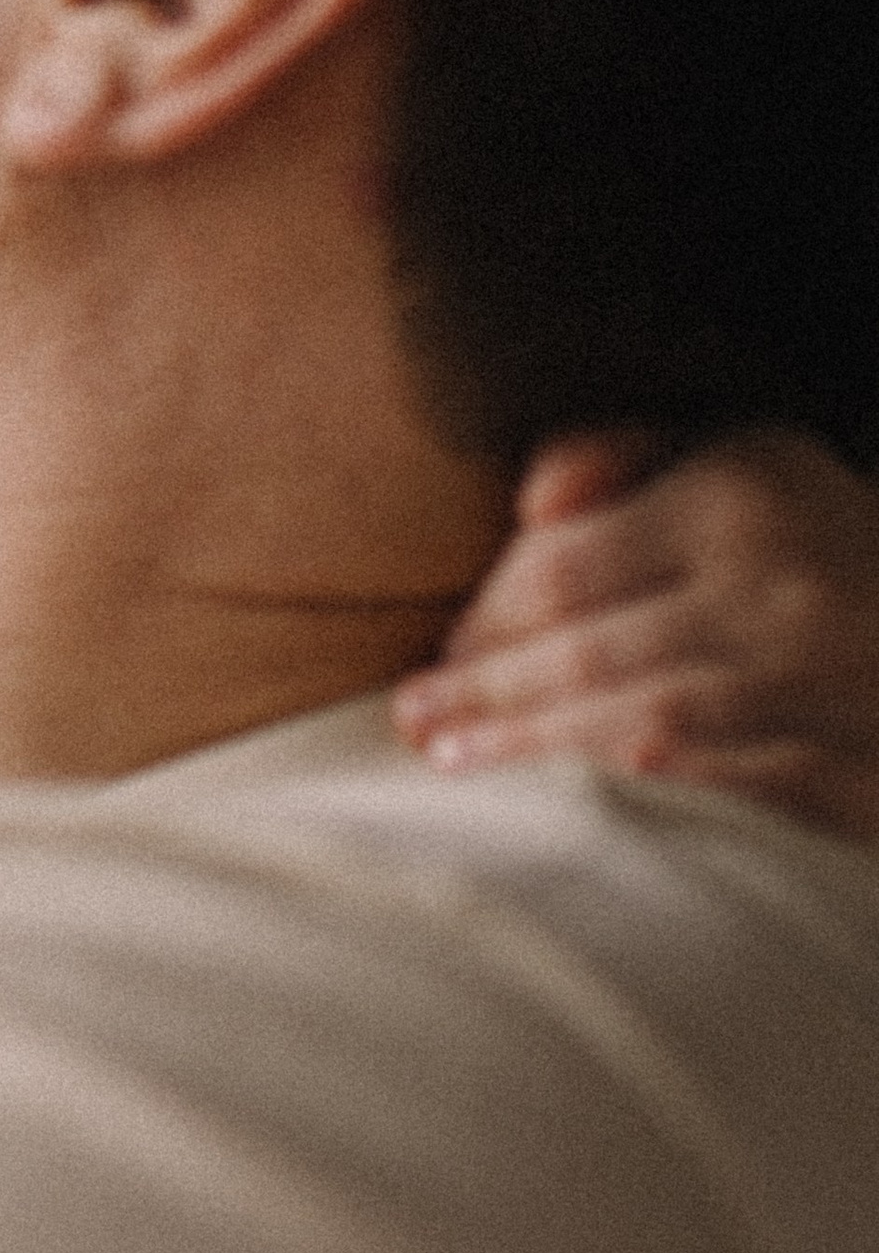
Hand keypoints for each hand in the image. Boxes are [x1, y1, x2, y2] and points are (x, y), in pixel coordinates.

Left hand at [396, 428, 878, 837]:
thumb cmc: (816, 539)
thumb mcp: (734, 460)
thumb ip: (618, 458)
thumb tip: (526, 503)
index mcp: (741, 491)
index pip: (566, 568)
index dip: (486, 621)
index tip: (435, 657)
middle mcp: (779, 585)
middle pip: (588, 653)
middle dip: (487, 694)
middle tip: (416, 721)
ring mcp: (818, 682)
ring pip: (638, 725)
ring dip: (535, 747)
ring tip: (455, 757)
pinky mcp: (848, 768)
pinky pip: (711, 781)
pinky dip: (630, 788)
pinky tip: (571, 793)